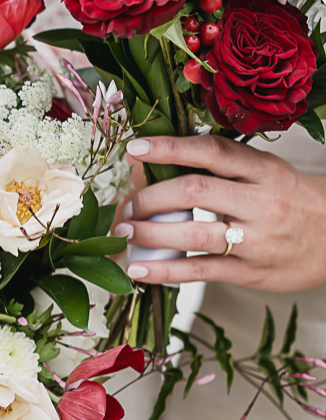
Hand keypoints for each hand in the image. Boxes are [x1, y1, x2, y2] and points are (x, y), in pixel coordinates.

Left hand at [113, 134, 325, 290]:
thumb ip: (225, 165)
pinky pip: (200, 270)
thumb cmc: (293, 201)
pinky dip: (164, 271)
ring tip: (125, 233)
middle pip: (194, 190)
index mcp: (264, 170)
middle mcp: (260, 201)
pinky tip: (138, 270)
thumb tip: (165, 158)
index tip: (136, 149)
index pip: (212, 151)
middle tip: (126, 205)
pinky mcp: (249, 271)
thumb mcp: (268, 172)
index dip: (170, 147)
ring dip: (149, 233)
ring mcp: (255, 239)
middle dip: (150, 197)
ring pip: (193, 233)